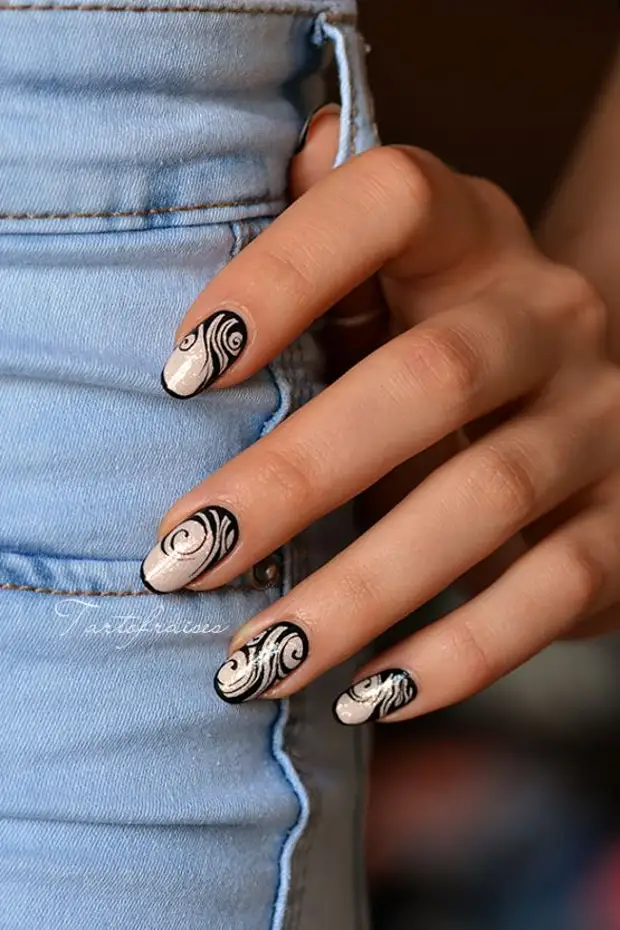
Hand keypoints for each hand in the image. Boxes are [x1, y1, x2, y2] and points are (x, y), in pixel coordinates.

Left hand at [141, 111, 619, 724]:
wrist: (578, 401)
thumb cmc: (436, 342)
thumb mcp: (391, 285)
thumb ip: (330, 239)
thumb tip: (286, 152)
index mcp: (471, 237)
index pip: (387, 203)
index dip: (283, 274)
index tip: (181, 373)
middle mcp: (548, 317)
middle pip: (430, 381)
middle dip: (294, 478)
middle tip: (182, 557)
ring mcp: (599, 422)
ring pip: (485, 501)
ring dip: (359, 592)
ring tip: (252, 660)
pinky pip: (551, 593)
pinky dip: (459, 653)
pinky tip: (368, 694)